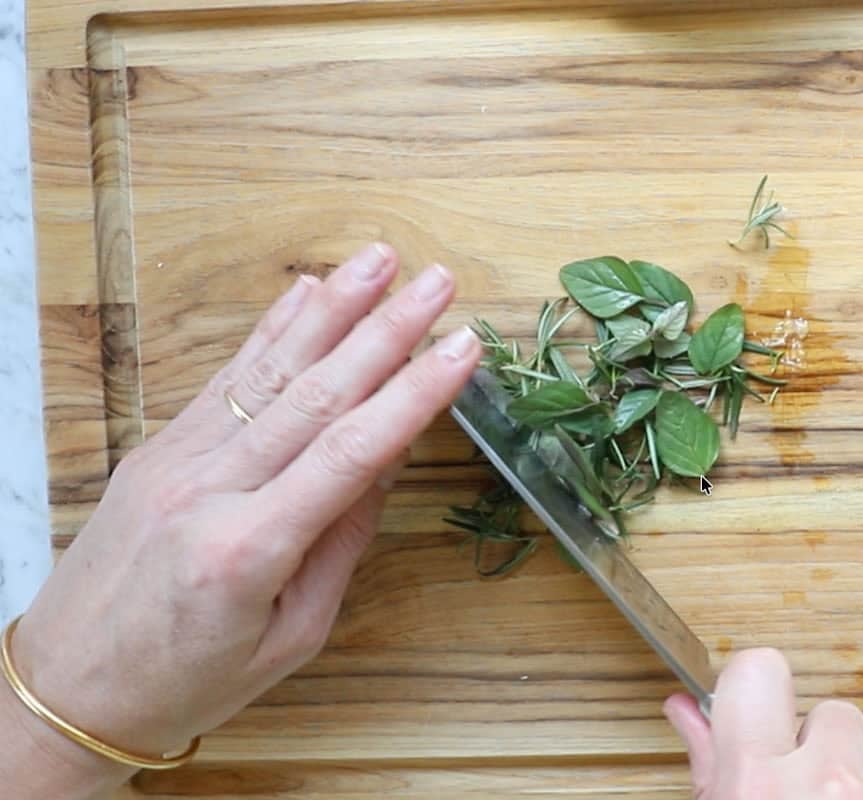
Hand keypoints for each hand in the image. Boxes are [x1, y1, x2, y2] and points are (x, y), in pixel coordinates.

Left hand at [6, 243, 479, 787]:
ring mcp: (176, 460)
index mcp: (248, 549)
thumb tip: (384, 465)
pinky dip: (269, 332)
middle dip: (385, 331)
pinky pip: (224, 380)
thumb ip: (340, 546)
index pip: (350, 453)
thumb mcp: (290, 637)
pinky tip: (305, 293)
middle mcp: (208, 490)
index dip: (414, 395)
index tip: (462, 348)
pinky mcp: (158, 448)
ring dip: (332, 310)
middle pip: (315, 394)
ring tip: (379, 259)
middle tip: (438, 282)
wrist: (67, 688)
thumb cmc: (187, 682)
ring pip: (268, 371)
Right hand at [664, 648, 862, 798]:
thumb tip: (688, 712)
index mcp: (757, 781)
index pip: (758, 669)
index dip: (755, 689)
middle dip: (821, 747)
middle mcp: (826, 782)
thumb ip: (709, 765)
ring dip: (862, 789)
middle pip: (833, 713)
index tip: (756, 712)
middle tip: (802, 793)